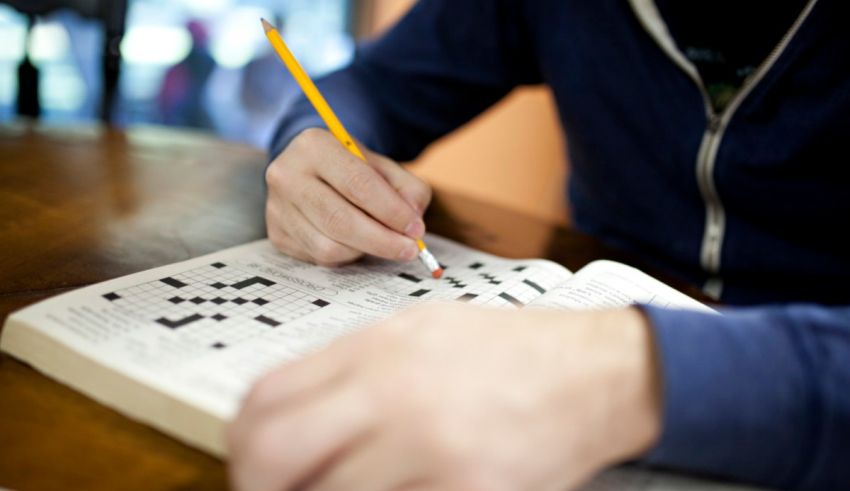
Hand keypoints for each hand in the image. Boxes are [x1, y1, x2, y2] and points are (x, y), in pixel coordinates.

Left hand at [227, 304, 661, 490]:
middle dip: (260, 485)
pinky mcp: (466, 489)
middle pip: (271, 453)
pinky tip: (397, 490)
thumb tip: (289, 416)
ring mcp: (428, 447)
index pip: (263, 400)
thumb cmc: (507, 352)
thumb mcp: (417, 332)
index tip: (254, 465)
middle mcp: (393, 395)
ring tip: (351, 487)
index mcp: (375, 351)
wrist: (590, 372)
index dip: (242, 444)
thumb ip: (349, 372)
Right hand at [265, 128, 432, 265]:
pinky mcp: (277, 234)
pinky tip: (357, 243)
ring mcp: (277, 207)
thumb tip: (412, 220)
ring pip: (328, 246)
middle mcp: (287, 175)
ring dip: (365, 251)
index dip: (391, 211)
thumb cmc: (351, 169)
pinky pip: (318, 257)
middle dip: (381, 240)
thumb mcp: (383, 167)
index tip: (415, 229)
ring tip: (384, 243)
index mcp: (314, 146)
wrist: (312, 171)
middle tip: (409, 249)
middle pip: (339, 220)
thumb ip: (406, 189)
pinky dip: (347, 256)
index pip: (357, 184)